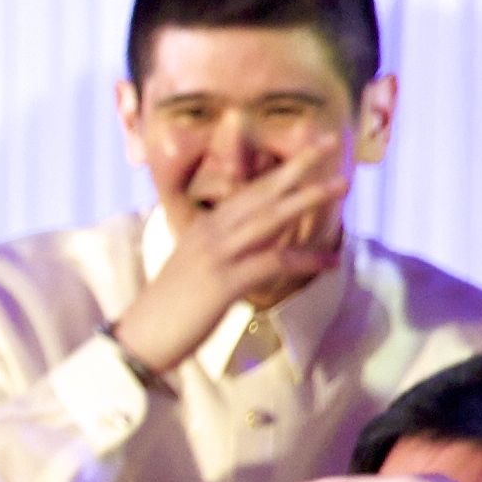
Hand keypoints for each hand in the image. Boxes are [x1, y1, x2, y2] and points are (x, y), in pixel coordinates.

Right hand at [109, 139, 353, 377]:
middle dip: (298, 166)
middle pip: (261, 193)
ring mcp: (216, 255)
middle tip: (329, 142)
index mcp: (203, 228)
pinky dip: (305, 260)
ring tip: (341, 184)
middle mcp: (210, 233)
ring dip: (308, 199)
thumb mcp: (196, 271)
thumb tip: (259, 246)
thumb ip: (226, 253)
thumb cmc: (169, 311)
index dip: (279, 170)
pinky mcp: (223, 282)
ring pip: (270, 218)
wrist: (139, 339)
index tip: (308, 151)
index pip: (248, 192)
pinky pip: (273, 263)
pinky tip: (331, 261)